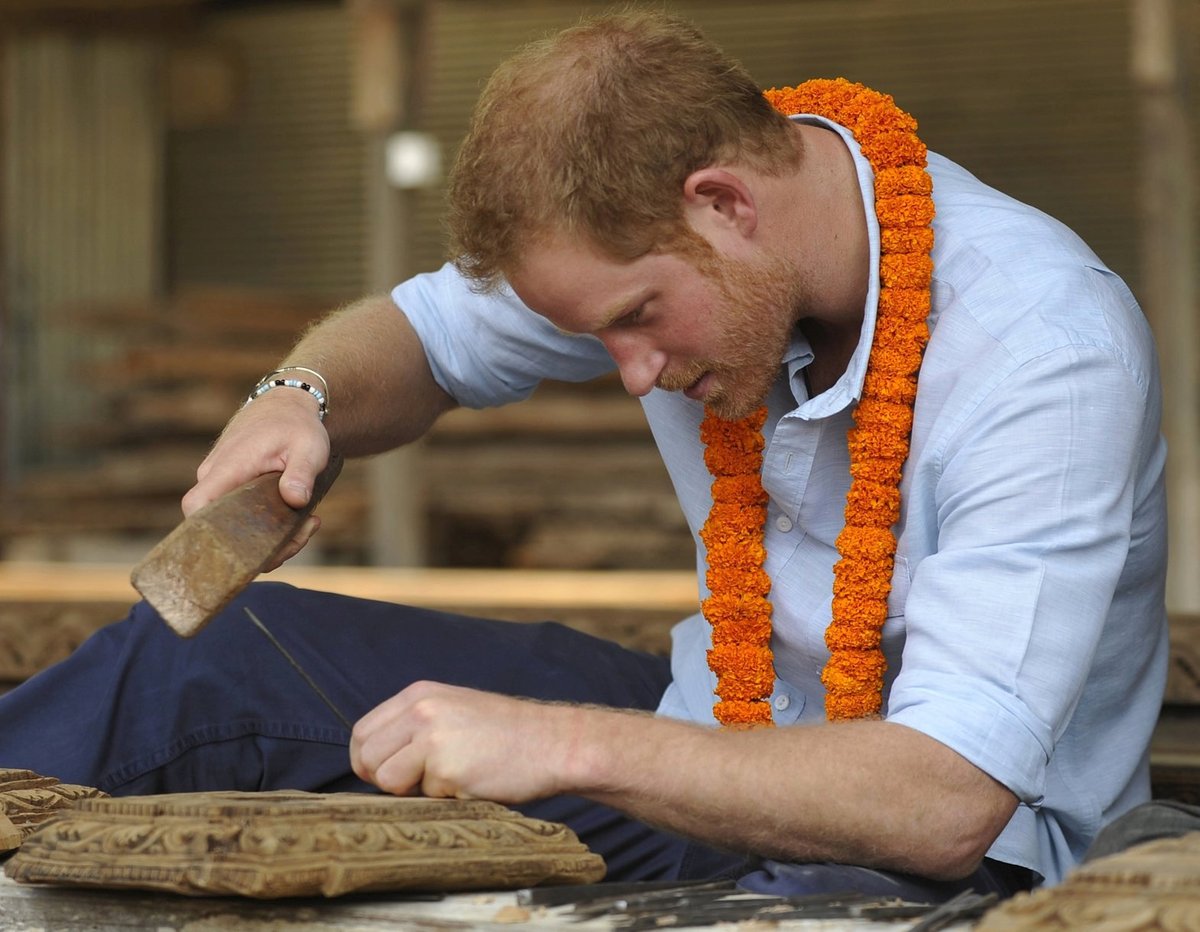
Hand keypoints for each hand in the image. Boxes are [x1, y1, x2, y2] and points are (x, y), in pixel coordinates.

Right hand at [182, 389, 330, 567]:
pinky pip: (242, 521)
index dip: (207, 534)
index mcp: (228, 468)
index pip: (197, 506)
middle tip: (303, 534)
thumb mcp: (309, 446)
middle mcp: (216, 479)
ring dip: (272, 539)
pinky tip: (302, 521)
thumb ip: (301, 472)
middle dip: (262, 546)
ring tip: (310, 523)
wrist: (287, 408)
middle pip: (220, 530)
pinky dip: (270, 529)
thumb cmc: (296, 426)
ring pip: (234, 529)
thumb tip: (294, 500)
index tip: (246, 548)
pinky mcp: (232, 493)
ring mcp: (221, 487)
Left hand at [350, 681, 580, 801]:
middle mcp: (422, 710)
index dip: (369, 761)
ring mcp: (433, 737)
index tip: (387, 775)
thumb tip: (375, 763)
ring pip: (386, 780)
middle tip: (419, 784)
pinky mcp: (447, 766)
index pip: (363, 731)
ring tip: (449, 779)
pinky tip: (472, 782)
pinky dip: (444, 798)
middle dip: (385, 780)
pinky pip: (424, 796)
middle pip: (367, 757)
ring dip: (413, 790)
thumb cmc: (506, 735)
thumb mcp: (454, 711)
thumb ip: (414, 726)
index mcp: (419, 694)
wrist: (553, 743)